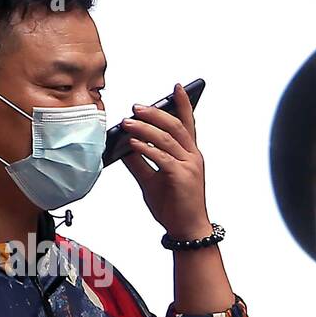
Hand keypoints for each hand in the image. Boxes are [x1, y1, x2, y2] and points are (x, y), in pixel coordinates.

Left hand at [121, 82, 213, 237]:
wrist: (186, 229)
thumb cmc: (173, 206)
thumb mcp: (152, 181)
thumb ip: (140, 163)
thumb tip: (122, 146)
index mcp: (190, 155)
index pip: (187, 124)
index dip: (184, 104)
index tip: (176, 87)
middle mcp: (193, 157)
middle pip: (175, 126)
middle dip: (156, 113)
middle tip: (135, 107)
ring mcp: (189, 166)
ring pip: (167, 139)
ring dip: (145, 128)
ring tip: (127, 122)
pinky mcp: (182, 178)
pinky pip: (162, 158)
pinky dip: (146, 148)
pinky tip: (132, 143)